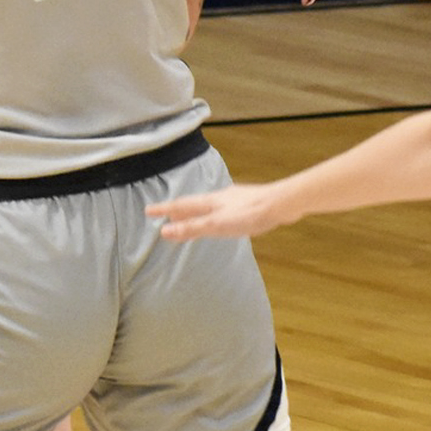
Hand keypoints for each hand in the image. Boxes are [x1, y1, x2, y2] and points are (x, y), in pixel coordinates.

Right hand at [145, 182, 292, 241]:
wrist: (281, 204)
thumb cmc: (249, 214)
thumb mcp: (216, 225)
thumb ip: (192, 228)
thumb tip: (164, 232)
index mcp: (209, 202)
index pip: (180, 205)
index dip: (164, 209)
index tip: (148, 210)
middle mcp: (219, 198)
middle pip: (193, 204)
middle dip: (178, 210)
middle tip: (165, 214)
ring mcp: (234, 200)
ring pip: (208, 205)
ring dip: (196, 212)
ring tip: (190, 216)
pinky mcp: (248, 204)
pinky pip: (223, 209)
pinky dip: (214, 213)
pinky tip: (223, 216)